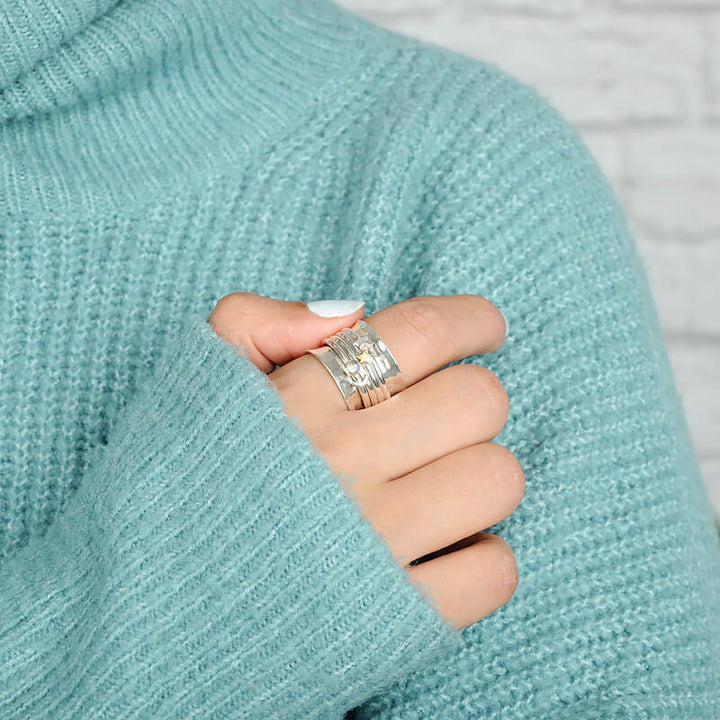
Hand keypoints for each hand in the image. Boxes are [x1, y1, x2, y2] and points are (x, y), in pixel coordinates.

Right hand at [207, 292, 521, 629]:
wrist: (148, 614)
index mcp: (298, 401)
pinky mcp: (399, 617)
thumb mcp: (194, 381)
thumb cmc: (179, 488)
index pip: (424, 331)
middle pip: (480, 401)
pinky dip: (477, 558)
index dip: (473, 321)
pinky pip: (494, 569)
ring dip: (476, 478)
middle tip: (439, 422)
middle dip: (468, 403)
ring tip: (433, 488)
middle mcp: (342, 466)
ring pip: (499, 478)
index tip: (484, 329)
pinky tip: (433, 551)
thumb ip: (257, 322)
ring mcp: (374, 544)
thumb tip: (352, 311)